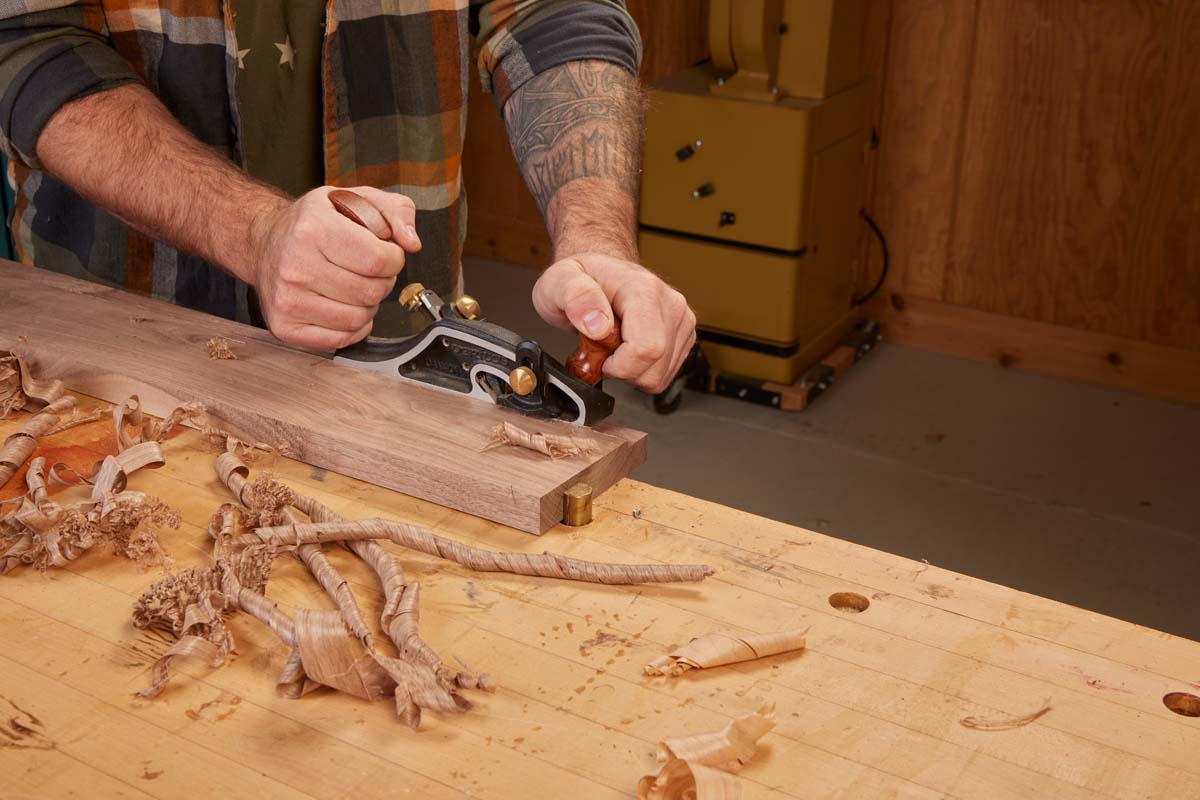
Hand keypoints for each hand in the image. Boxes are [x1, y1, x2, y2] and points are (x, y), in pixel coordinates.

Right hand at [245, 186, 421, 349]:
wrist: (265, 243)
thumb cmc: (314, 223)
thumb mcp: (356, 199)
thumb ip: (395, 211)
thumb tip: (411, 242)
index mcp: (313, 230)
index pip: (378, 261)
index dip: (394, 259)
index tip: (386, 253)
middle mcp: (295, 266)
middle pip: (372, 292)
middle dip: (382, 282)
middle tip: (368, 270)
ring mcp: (287, 300)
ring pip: (359, 319)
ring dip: (368, 305)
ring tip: (353, 285)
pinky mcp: (285, 326)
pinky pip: (341, 339)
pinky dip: (353, 326)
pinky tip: (343, 305)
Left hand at [532, 253, 695, 392]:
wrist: (599, 274)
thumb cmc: (582, 278)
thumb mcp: (559, 281)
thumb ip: (574, 297)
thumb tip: (598, 325)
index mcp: (644, 289)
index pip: (646, 348)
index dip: (617, 365)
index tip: (598, 354)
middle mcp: (670, 304)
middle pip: (654, 369)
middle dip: (621, 371)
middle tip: (602, 348)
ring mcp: (680, 321)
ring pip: (659, 377)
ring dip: (630, 372)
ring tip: (613, 345)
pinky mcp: (683, 336)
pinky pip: (663, 375)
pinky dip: (641, 371)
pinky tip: (627, 349)